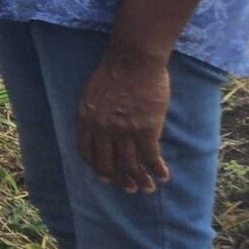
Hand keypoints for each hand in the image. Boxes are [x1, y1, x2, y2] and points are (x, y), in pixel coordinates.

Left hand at [78, 44, 171, 191]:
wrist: (133, 61)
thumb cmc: (113, 72)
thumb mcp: (90, 94)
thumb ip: (93, 115)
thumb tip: (99, 130)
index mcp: (85, 120)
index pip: (87, 153)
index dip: (97, 168)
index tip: (105, 176)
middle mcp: (102, 129)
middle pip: (108, 164)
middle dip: (118, 180)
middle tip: (128, 188)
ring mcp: (123, 131)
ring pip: (131, 165)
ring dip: (139, 180)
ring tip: (147, 188)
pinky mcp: (146, 129)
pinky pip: (151, 157)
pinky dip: (157, 169)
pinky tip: (163, 175)